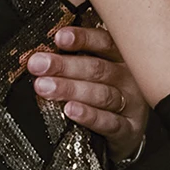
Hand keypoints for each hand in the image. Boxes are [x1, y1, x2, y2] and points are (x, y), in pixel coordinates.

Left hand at [26, 26, 147, 162]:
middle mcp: (128, 78)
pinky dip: (89, 116)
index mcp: (120, 58)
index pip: (104, 42)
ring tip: (45, 87)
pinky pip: (109, 122)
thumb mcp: (95, 72)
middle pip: (98, 68)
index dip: (82, 39)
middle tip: (38, 65)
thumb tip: (40, 55)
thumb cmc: (105, 93)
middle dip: (65, 66)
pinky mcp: (129, 129)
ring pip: (101, 95)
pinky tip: (70, 110)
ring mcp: (131, 104)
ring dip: (71, 90)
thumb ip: (73, 60)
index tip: (59, 38)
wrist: (127, 131)